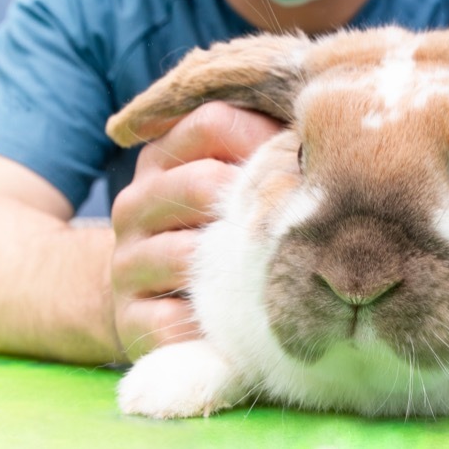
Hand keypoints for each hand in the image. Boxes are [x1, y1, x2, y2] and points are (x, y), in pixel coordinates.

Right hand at [109, 102, 281, 361]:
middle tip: (301, 221)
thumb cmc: (209, 231)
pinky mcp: (129, 319)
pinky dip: (214, 323)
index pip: (211, 122)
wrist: (144, 301)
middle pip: (202, 183)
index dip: (265, 139)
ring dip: (238, 267)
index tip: (302, 162)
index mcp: (160, 158)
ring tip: (277, 273)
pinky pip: (174, 318)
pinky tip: (243, 325)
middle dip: (256, 202)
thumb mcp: (224, 179)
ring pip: (187, 255)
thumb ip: (262, 151)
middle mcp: (135, 204)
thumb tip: (321, 135)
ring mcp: (127, 262)